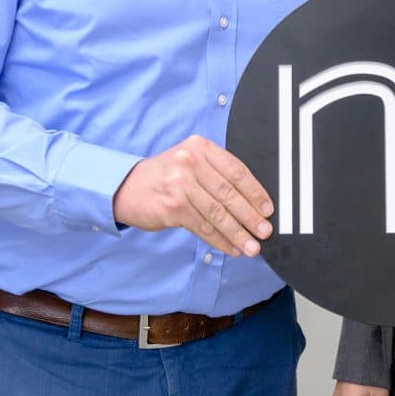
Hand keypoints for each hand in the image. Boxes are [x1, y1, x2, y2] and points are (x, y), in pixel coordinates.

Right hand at [113, 135, 272, 256]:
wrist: (126, 188)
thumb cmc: (164, 177)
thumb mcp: (189, 163)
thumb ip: (216, 174)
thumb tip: (252, 202)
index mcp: (201, 147)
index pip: (236, 170)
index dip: (256, 191)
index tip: (268, 209)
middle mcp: (190, 161)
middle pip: (229, 192)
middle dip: (250, 215)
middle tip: (265, 231)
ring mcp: (180, 184)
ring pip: (217, 213)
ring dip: (238, 233)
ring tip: (252, 246)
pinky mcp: (172, 206)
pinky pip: (203, 227)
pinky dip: (220, 240)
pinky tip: (231, 248)